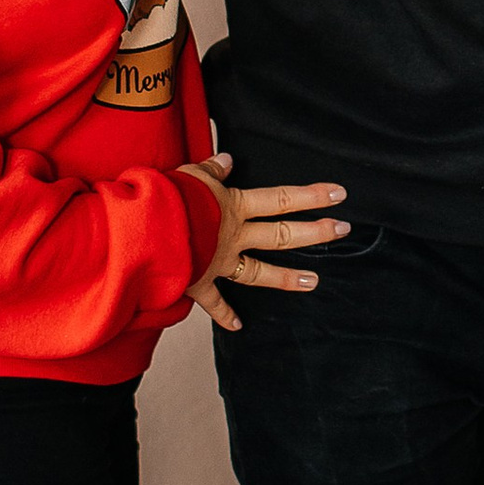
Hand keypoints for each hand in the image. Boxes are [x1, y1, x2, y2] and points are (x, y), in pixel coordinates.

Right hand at [176, 153, 347, 331]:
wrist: (141, 231)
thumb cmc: (164, 199)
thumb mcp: (190, 174)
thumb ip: (211, 169)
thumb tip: (227, 159)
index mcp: (233, 208)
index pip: (282, 199)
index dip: (312, 196)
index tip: (339, 195)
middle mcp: (233, 236)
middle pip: (282, 235)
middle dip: (315, 232)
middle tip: (342, 230)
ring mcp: (219, 262)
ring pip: (259, 272)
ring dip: (287, 278)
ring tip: (314, 281)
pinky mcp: (199, 282)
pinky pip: (215, 302)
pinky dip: (225, 314)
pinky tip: (238, 325)